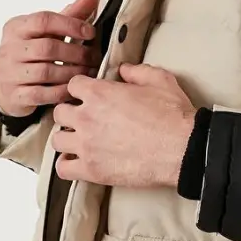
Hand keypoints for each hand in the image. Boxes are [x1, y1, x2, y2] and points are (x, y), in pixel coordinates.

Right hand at [0, 0, 100, 116]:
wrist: (5, 84)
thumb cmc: (30, 53)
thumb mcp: (45, 32)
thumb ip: (69, 15)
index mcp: (16, 27)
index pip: (44, 20)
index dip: (71, 25)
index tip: (90, 32)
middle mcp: (9, 49)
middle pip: (48, 48)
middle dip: (77, 53)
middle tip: (94, 57)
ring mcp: (9, 73)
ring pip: (46, 72)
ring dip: (73, 73)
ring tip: (89, 72)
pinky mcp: (15, 95)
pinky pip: (43, 94)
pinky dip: (62, 91)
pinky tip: (75, 88)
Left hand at [51, 62, 196, 187]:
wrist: (183, 149)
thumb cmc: (173, 116)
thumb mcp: (159, 80)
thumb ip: (137, 71)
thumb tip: (124, 70)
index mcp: (99, 93)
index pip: (72, 85)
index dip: (82, 89)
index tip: (89, 96)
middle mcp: (86, 117)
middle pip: (60, 112)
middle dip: (71, 113)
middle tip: (85, 118)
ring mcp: (86, 145)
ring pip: (57, 140)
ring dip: (67, 138)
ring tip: (80, 141)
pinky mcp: (91, 170)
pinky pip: (62, 168)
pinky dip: (67, 165)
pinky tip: (78, 162)